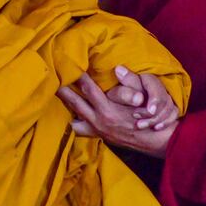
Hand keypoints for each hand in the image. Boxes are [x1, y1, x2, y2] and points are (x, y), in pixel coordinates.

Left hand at [57, 72, 175, 158]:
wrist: (154, 140)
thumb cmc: (148, 115)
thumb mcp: (142, 96)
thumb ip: (130, 82)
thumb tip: (118, 68)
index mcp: (107, 110)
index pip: (88, 88)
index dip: (78, 76)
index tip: (69, 65)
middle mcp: (98, 121)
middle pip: (74, 103)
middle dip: (63, 90)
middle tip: (51, 79)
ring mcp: (97, 129)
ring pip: (74, 116)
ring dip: (66, 105)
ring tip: (56, 93)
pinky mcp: (99, 135)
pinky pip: (80, 129)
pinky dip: (73, 121)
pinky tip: (68, 114)